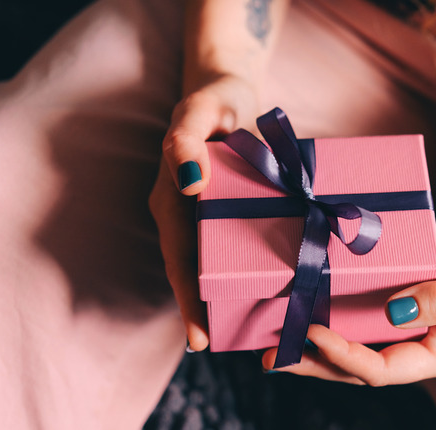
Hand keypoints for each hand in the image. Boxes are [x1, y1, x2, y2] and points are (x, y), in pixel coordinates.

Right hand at [149, 73, 257, 351]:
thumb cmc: (214, 98)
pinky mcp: (225, 208)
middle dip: (202, 308)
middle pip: (191, 269)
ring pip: (209, 261)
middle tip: (219, 347)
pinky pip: (229, 243)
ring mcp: (204, 213)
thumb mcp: (198, 110)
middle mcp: (184, 211)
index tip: (198, 338)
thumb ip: (185, 139)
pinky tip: (264, 287)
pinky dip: (240, 267)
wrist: (227, 89)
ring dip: (220, 295)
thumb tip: (189, 180)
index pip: (178, 257)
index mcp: (171, 197)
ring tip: (242, 331)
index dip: (188, 298)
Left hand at [261, 186, 435, 383]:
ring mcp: (407, 318)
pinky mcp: (397, 291)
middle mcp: (421, 341)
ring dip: (315, 339)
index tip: (310, 332)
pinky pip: (360, 306)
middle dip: (315, 361)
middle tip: (272, 354)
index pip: (383, 368)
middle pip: (359, 364)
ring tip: (275, 333)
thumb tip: (394, 315)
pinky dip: (331, 306)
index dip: (343, 355)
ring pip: (354, 338)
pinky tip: (304, 298)